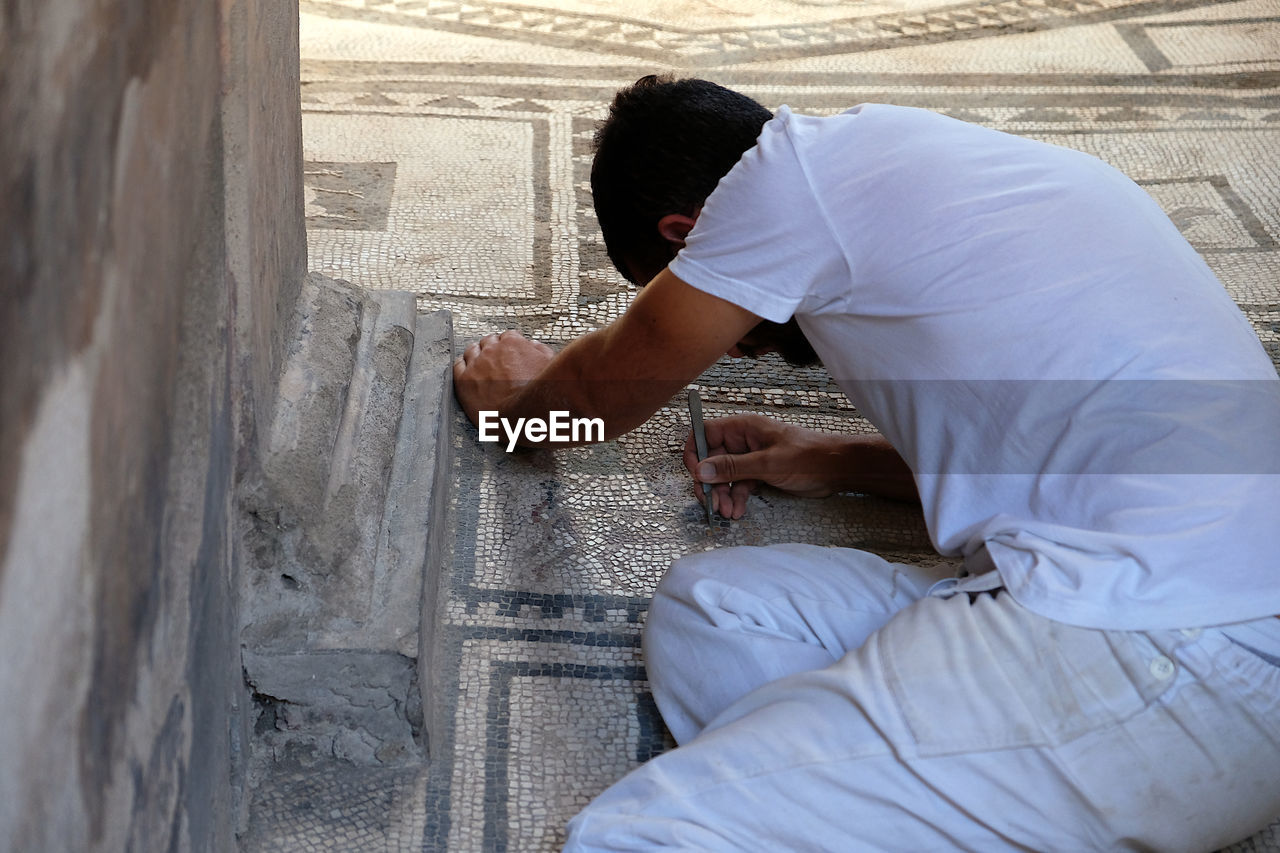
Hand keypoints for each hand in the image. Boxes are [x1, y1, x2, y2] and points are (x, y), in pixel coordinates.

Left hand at [453, 330, 555, 423]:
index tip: (509, 353)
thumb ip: (539, 350)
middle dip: (492, 349)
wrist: (525, 416)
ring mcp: (476, 365)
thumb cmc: (539, 393)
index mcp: (512, 343)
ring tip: (480, 365)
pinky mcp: (464, 380)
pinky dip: (462, 366)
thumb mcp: (549, 365)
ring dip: (476, 355)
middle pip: (488, 342)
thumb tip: (532, 345)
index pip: (507, 336)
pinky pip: (458, 366)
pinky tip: (466, 371)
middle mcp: (492, 350)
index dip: (508, 346)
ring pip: (471, 351)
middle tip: (496, 361)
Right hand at [683, 414, 855, 519]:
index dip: (695, 453)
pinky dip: (736, 498)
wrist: (837, 469)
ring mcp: (751, 457)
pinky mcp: (760, 472)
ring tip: (727, 513)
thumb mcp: (768, 463)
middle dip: (710, 483)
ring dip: (722, 495)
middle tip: (711, 504)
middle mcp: (743, 440)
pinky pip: (739, 485)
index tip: (695, 475)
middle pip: (712, 459)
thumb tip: (701, 470)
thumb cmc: (808, 457)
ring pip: (724, 476)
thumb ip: (733, 467)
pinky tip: (738, 512)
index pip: (705, 433)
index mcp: (743, 428)